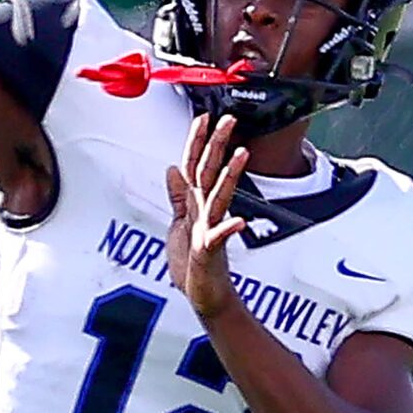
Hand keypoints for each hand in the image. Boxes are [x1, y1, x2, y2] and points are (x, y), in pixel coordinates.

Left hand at [165, 112, 249, 321]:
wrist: (203, 293)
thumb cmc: (192, 261)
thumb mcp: (179, 222)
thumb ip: (178, 196)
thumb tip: (172, 170)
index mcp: (195, 203)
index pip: (195, 166)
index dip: (197, 143)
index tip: (202, 118)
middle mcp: (204, 211)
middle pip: (210, 173)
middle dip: (218, 147)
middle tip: (228, 121)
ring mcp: (209, 229)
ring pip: (219, 197)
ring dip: (230, 177)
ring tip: (241, 156)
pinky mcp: (210, 250)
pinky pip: (221, 238)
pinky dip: (229, 230)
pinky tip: (239, 223)